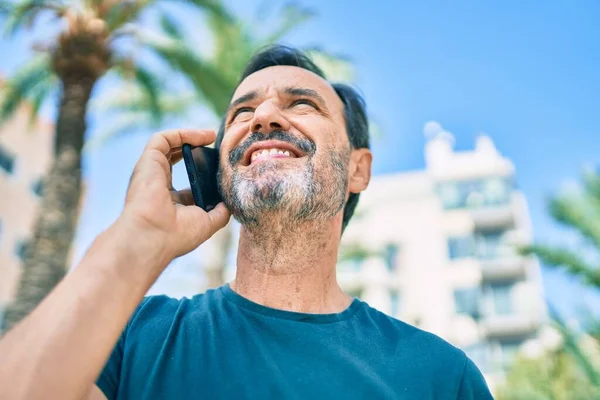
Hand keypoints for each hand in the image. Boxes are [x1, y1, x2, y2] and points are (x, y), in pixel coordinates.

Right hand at [119, 129, 230, 263]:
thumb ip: (220, 211)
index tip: (223, 167)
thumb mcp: (207, 223)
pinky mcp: (148, 161)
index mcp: (170, 201)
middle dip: (198, 149)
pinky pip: (164, 138)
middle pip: (179, 159)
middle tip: (219, 148)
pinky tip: (203, 136)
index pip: (188, 181)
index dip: (205, 172)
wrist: (153, 236)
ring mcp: (151, 172)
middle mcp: (158, 184)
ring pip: (170, 145)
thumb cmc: (177, 235)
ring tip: (212, 136)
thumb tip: (231, 200)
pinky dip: (183, 133)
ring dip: (191, 137)